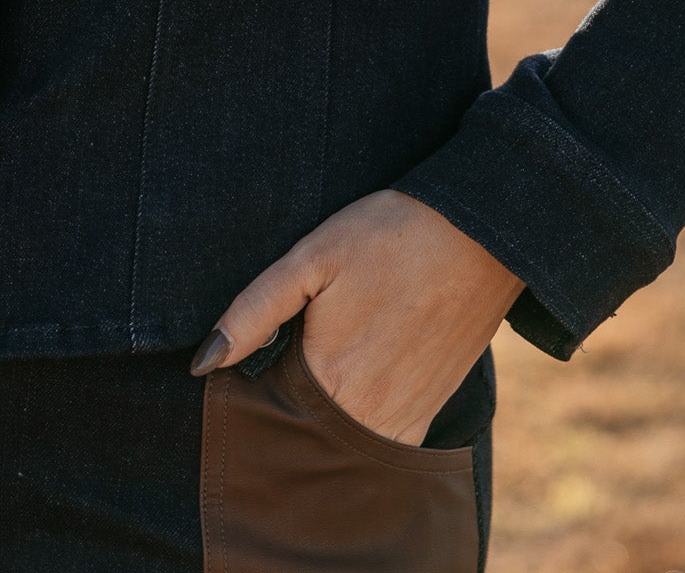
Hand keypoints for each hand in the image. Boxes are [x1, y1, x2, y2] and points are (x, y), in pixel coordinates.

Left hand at [189, 189, 524, 445]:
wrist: (479, 233)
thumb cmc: (391, 236)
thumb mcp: (312, 258)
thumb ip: (255, 311)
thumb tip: (204, 363)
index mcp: (330, 382)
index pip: (269, 420)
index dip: (248, 400)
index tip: (242, 374)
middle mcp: (369, 419)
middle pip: (306, 443)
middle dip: (283, 421)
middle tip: (281, 369)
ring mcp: (405, 421)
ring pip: (344, 450)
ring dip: (321, 429)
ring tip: (311, 378)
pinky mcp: (430, 412)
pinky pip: (382, 445)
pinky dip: (358, 432)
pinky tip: (348, 390)